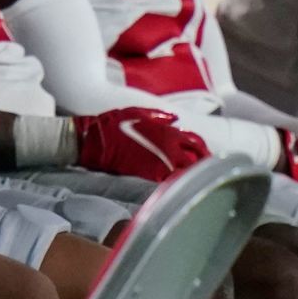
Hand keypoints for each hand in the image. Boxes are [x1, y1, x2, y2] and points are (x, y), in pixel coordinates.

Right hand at [73, 108, 209, 181]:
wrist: (92, 141)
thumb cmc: (111, 124)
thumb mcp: (135, 112)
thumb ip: (158, 116)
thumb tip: (176, 119)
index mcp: (167, 131)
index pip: (195, 141)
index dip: (202, 149)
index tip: (205, 155)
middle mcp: (168, 147)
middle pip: (196, 159)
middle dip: (203, 165)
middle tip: (204, 172)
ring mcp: (160, 163)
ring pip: (186, 172)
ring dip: (190, 175)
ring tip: (192, 180)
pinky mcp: (149, 175)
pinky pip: (169, 182)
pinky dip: (174, 184)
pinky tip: (174, 186)